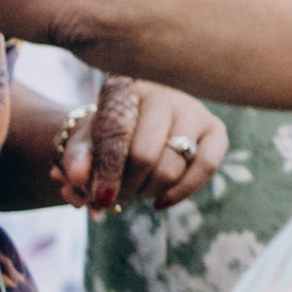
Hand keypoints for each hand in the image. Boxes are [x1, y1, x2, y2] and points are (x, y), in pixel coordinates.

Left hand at [51, 76, 231, 215]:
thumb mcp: (85, 143)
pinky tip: (159, 203)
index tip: (100, 199)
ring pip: (172, 168)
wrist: (136, 126)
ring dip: (149, 191)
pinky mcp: (215, 129)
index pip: (117, 133)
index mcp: (125, 88)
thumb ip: (76, 158)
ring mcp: (192, 109)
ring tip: (135, 190)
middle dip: (127, 186)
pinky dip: (181, 191)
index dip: (107, 171)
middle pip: (145, 156)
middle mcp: (162, 92)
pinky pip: (207, 166)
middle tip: (116, 195)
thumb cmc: (107, 136)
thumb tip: (77, 177)